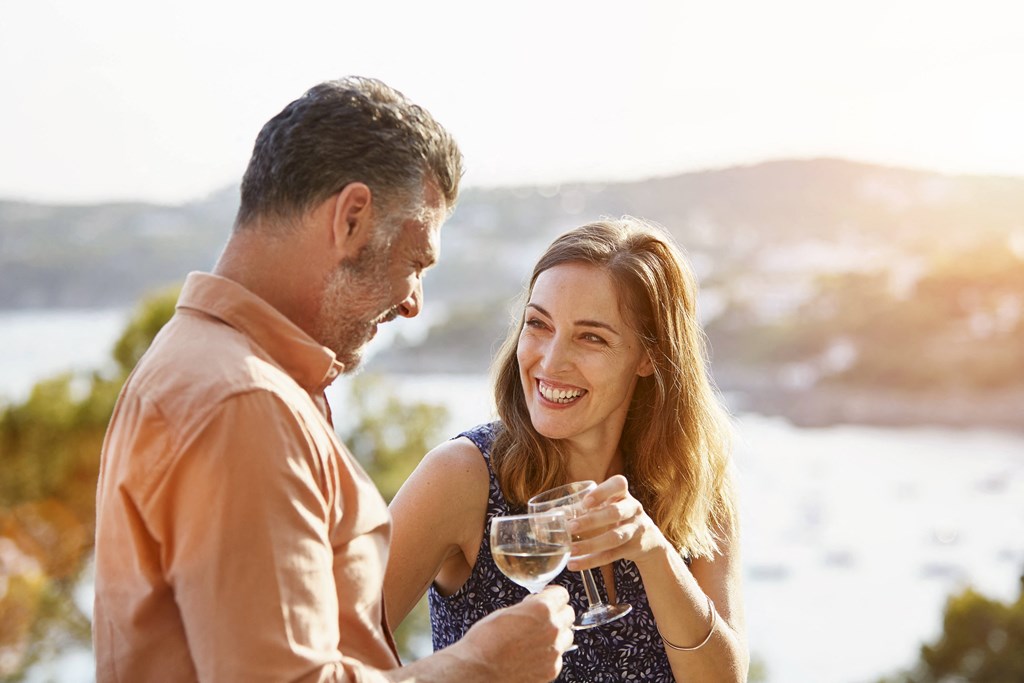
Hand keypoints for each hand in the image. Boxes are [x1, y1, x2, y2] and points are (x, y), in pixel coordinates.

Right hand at [457, 585, 574, 681]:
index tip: (549, 597)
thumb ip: (527, 608)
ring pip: (567, 636)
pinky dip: (549, 655)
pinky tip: (532, 655)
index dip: (553, 595)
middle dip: (557, 614)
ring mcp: (554, 651)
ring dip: (556, 635)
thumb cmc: (485, 643)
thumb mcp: (504, 613)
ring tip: (536, 638)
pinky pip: (558, 657)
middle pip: (568, 614)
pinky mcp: (551, 670)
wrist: (478, 672)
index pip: (562, 594)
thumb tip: (533, 605)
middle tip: (542, 618)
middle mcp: (552, 629)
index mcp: (542, 609)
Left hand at [567, 475, 669, 570]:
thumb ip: (586, 508)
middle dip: (591, 520)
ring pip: (614, 537)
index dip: (602, 492)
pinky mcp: (634, 548)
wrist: (649, 539)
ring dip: (590, 544)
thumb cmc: (618, 517)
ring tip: (570, 549)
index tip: (585, 502)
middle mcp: (633, 508)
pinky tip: (575, 563)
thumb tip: (553, 514)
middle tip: (570, 527)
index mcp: (624, 494)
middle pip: (615, 513)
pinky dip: (592, 561)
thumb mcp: (609, 506)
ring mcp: (636, 528)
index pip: (619, 484)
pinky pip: (612, 555)